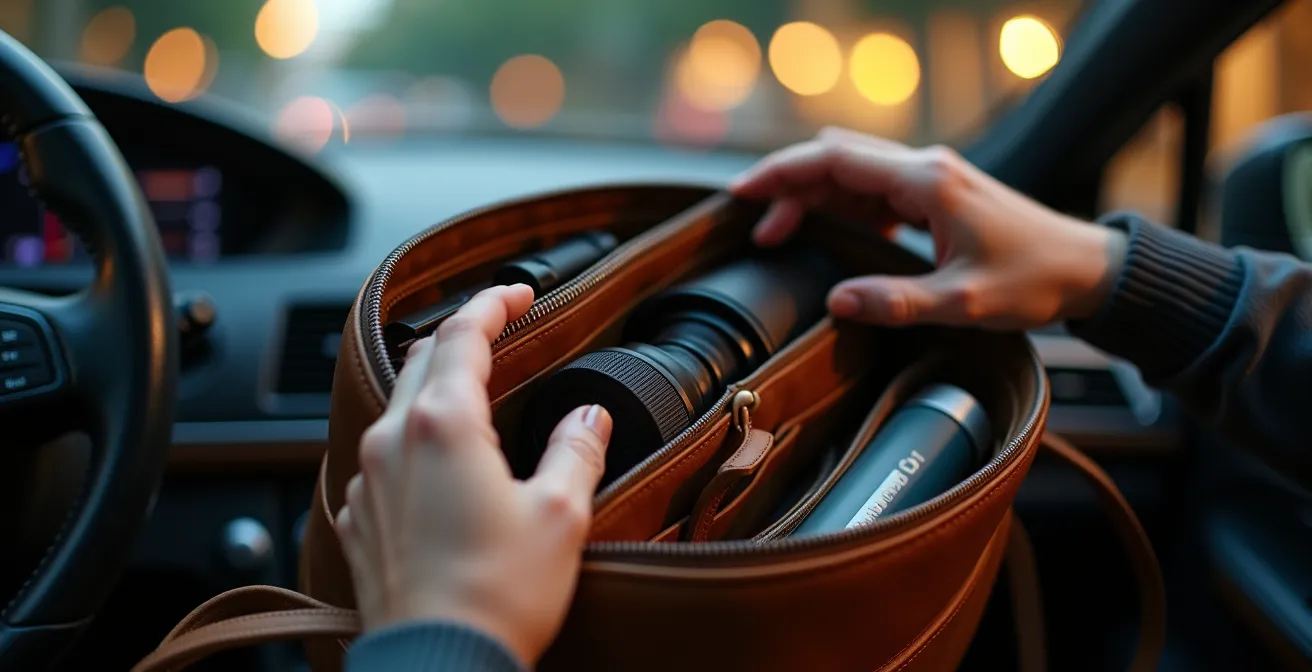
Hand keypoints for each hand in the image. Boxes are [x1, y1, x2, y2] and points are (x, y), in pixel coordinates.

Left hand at [334, 284, 612, 666]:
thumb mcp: (561, 515)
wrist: (437, 665)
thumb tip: (589, 419)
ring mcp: (369, 480)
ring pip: (397, 405)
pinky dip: (413, 438)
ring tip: (472, 393)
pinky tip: (440, 463)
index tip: (519, 292)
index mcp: (444, 425)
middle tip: (499, 330)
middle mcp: (394, 441)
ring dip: (435, 385)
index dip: (494, 302)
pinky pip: (382, 455)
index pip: (464, 332)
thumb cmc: (498, 596)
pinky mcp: (360, 518)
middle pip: (423, 358)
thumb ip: (575, 451)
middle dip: (462, 334)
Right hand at [730, 127, 1126, 329]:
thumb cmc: (1035, 280)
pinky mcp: (937, 196)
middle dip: (789, 187)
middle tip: (753, 224)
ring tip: (779, 235)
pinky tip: (826, 235)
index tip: (742, 192)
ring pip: (852, 176)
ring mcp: (931, 180)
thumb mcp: (963, 303)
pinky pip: (874, 192)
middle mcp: (925, 169)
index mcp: (926, 183)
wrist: (1087, 269)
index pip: (835, 161)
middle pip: (836, 162)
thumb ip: (896, 302)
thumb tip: (837, 301)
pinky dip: (841, 208)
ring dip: (813, 199)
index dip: (782, 174)